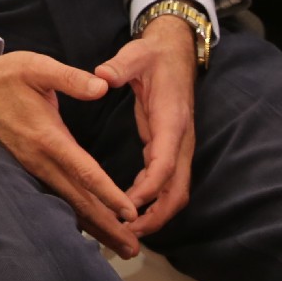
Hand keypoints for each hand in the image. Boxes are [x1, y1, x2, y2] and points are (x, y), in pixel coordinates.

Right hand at [0, 48, 139, 255]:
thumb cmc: (7, 76)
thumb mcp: (38, 67)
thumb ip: (71, 78)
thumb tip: (102, 86)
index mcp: (48, 136)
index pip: (83, 171)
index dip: (107, 193)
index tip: (129, 213)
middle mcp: (40, 159)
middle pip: (78, 200)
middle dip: (106, 225)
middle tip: (132, 248)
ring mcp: (32, 168)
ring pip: (66, 204)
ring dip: (94, 227)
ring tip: (119, 246)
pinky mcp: (28, 169)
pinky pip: (54, 199)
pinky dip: (74, 217)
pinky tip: (89, 228)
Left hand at [93, 15, 198, 238]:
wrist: (175, 50)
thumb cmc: (153, 54)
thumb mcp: (135, 53)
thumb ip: (119, 65)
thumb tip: (102, 75)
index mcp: (172, 119)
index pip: (165, 163)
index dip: (151, 187)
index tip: (130, 204)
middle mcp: (180, 137)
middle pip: (178, 188)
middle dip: (158, 214)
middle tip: (129, 230)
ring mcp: (177, 144)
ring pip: (176, 189)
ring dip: (157, 211)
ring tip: (128, 227)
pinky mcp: (168, 144)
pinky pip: (166, 180)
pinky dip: (153, 198)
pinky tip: (131, 204)